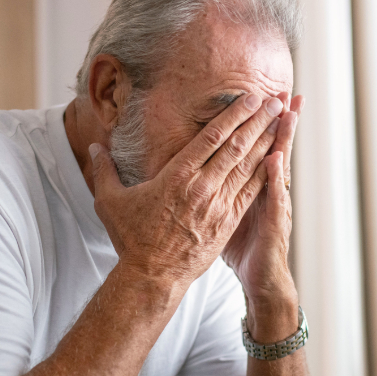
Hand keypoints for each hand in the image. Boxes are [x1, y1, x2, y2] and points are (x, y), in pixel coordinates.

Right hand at [89, 93, 283, 288]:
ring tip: (282, 121)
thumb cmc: (131, 239)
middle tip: (274, 100)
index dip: (233, 115)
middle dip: (257, 121)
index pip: (211, 137)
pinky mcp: (228, 223)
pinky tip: (276, 159)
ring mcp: (218, 206)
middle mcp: (202, 187)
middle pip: (236, 146)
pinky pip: (251, 193)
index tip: (248, 99)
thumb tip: (94, 147)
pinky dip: (265, 173)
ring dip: (266, 141)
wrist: (152, 276)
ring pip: (248, 166)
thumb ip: (104, 170)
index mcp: (176, 176)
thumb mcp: (110, 202)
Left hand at [222, 93, 303, 338]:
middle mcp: (266, 191)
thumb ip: (217, 192)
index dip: (258, 124)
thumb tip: (194, 175)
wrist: (260, 282)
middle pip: (272, 148)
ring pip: (279, 167)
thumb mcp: (227, 215)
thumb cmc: (242, 249)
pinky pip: (276, 200)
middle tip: (285, 91)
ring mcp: (273, 207)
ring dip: (284, 140)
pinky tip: (274, 161)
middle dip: (277, 120)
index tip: (259, 97)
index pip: (256, 148)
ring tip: (288, 112)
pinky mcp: (274, 225)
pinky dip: (275, 181)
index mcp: (251, 186)